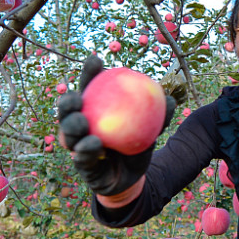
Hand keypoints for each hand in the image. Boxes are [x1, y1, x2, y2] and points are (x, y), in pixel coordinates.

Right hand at [57, 55, 175, 195]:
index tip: (95, 60)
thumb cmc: (138, 146)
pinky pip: (80, 156)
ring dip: (72, 126)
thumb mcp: (150, 130)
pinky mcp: (82, 166)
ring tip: (82, 122)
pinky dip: (85, 149)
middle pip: (68, 111)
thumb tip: (170, 100)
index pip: (89, 89)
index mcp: (94, 111)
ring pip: (67, 134)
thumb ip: (158, 117)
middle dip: (68, 102)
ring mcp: (78, 147)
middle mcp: (81, 127)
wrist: (134, 178)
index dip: (89, 74)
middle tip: (77, 98)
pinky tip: (93, 144)